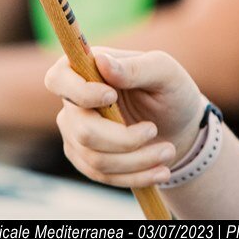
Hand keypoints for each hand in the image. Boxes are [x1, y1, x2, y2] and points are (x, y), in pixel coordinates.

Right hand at [44, 46, 206, 188]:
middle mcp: (74, 101)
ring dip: (136, 160)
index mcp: (86, 68)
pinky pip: (102, 175)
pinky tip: (160, 170)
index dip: (80, 92)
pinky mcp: (84, 157)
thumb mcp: (164, 72)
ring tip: (167, 152)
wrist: (179, 125)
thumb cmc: (169, 89)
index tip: (111, 96)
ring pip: (94, 158)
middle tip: (154, 130)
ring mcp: (75, 131)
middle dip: (123, 139)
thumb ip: (134, 67)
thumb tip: (102, 62)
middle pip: (81, 129)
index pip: (58, 79)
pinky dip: (134, 176)